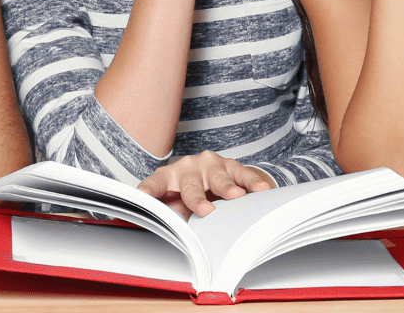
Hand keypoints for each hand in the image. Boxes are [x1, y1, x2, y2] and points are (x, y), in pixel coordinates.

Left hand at [138, 152, 275, 219]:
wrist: (219, 183)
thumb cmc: (192, 199)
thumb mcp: (180, 209)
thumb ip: (174, 219)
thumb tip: (163, 239)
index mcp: (169, 177)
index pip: (155, 184)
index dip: (148, 192)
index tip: (142, 199)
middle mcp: (188, 167)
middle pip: (191, 184)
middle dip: (197, 198)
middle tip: (205, 210)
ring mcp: (211, 164)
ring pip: (219, 177)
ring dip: (227, 187)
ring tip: (236, 196)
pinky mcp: (232, 165)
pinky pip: (243, 174)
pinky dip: (252, 182)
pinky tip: (261, 189)